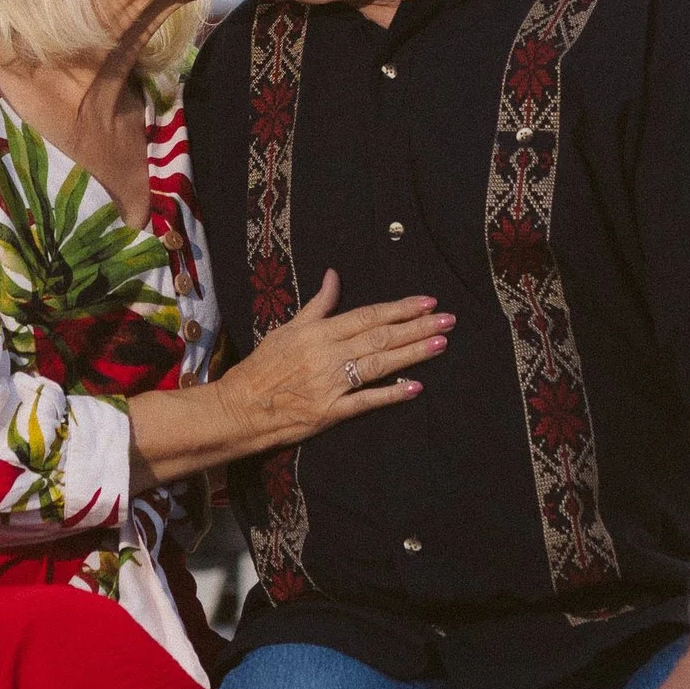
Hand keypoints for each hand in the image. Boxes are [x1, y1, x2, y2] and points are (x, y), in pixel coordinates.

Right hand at [222, 270, 450, 453]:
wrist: (240, 408)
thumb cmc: (263, 367)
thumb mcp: (287, 328)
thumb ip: (318, 305)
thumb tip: (335, 275)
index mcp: (319, 332)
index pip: (368, 315)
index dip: (400, 308)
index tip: (427, 301)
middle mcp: (329, 355)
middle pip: (381, 337)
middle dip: (418, 327)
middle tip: (449, 320)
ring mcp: (332, 384)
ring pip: (380, 364)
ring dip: (413, 353)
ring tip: (441, 343)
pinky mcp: (331, 412)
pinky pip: (366, 401)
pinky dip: (391, 394)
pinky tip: (415, 387)